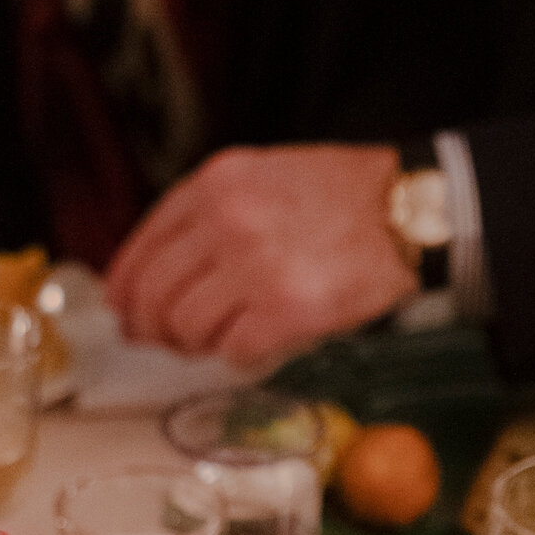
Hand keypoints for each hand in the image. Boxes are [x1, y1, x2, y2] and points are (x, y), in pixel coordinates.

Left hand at [103, 145, 417, 367]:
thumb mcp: (264, 179)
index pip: (143, 246)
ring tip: (222, 338)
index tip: (124, 312)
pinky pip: (232, 350)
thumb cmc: (343, 200)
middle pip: (153, 294)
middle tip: (168, 341)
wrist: (410, 213)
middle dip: (153, 327)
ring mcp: (254, 265)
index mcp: (216, 185)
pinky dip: (239, 355)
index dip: (125, 289)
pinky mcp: (284, 309)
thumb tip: (150, 280)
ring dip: (198, 344)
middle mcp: (227, 220)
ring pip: (185, 327)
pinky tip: (257, 343)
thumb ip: (207, 218)